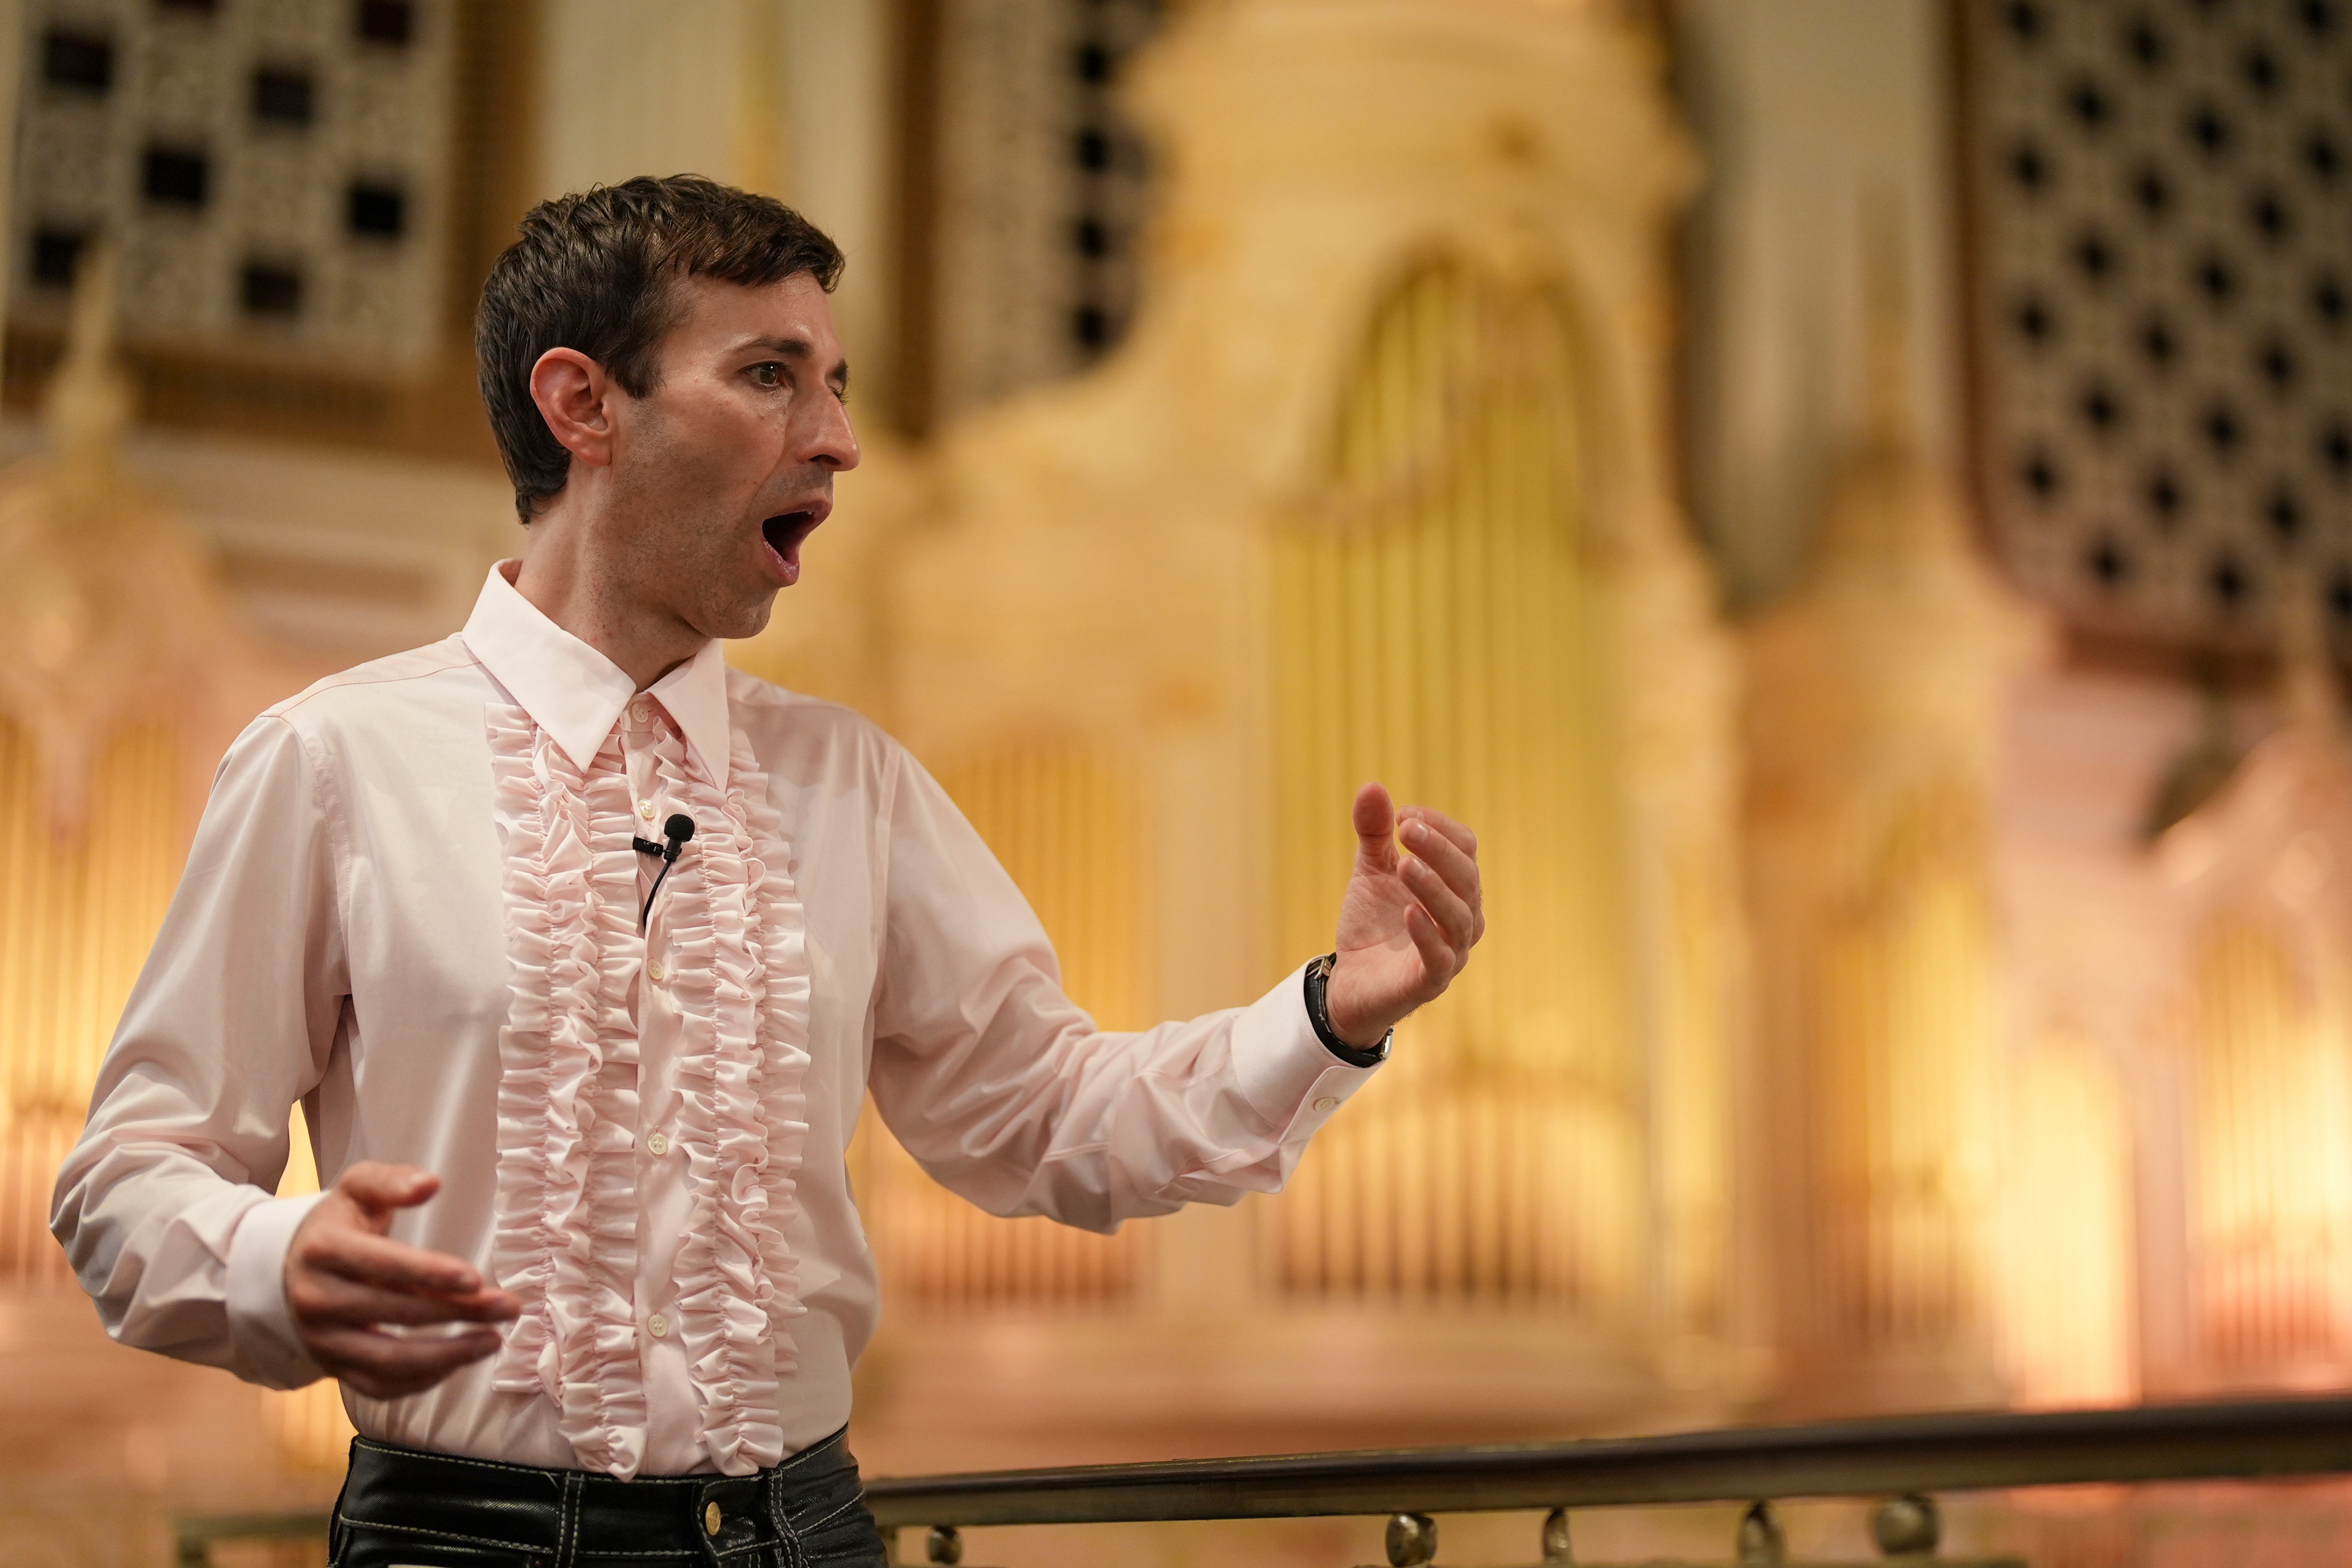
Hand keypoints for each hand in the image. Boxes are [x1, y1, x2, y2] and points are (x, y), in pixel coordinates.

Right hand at [285, 1161, 520, 1398]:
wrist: (287, 1269)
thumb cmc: (338, 1224)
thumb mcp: (357, 1189)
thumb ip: (391, 1181)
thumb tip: (430, 1183)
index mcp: (324, 1250)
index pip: (382, 1264)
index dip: (429, 1272)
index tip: (476, 1279)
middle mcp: (317, 1299)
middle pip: (394, 1312)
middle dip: (457, 1313)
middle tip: (507, 1308)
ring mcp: (322, 1339)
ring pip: (387, 1360)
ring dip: (446, 1356)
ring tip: (493, 1341)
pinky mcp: (331, 1367)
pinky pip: (377, 1386)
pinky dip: (420, 1381)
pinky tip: (457, 1363)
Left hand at [1324, 782, 1484, 1046]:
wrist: (1351, 982)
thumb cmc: (1372, 924)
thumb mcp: (1370, 872)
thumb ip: (1374, 834)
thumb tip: (1372, 786)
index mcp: (1455, 887)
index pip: (1466, 849)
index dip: (1440, 828)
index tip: (1402, 815)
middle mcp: (1463, 918)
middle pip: (1468, 879)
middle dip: (1439, 851)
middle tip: (1406, 828)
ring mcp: (1452, 953)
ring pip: (1458, 917)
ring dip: (1433, 887)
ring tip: (1405, 865)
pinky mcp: (1430, 982)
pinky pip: (1440, 958)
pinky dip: (1427, 934)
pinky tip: (1409, 912)